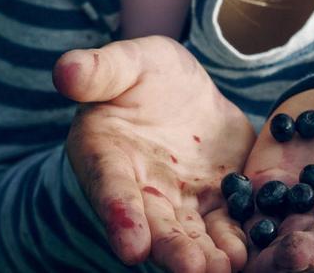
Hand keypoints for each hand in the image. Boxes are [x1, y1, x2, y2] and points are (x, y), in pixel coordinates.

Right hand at [54, 35, 256, 272]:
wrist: (186, 88)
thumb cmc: (145, 73)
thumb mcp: (128, 60)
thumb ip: (100, 70)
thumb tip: (65, 71)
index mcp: (106, 155)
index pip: (110, 189)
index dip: (120, 216)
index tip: (131, 247)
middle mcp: (139, 189)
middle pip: (153, 224)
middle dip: (171, 249)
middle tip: (190, 269)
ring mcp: (178, 200)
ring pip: (189, 234)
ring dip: (204, 255)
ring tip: (223, 269)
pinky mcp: (214, 201)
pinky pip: (224, 225)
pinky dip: (235, 240)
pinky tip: (249, 254)